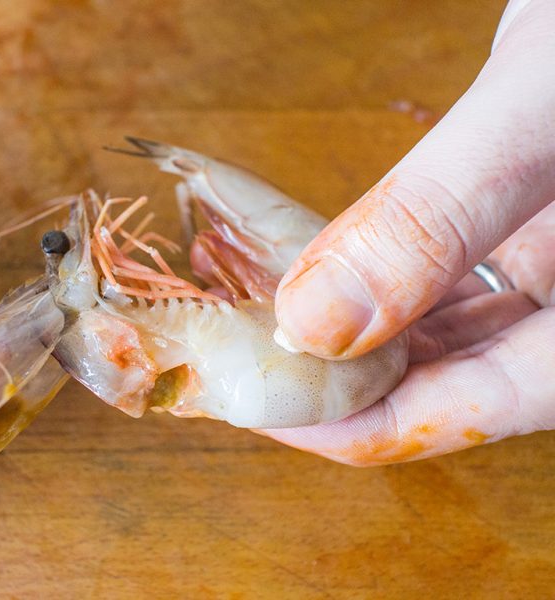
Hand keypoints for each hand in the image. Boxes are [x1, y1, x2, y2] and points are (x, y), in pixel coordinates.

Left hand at [266, 0, 554, 464]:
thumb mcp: (540, 111)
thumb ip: (436, 215)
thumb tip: (314, 319)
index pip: (462, 409)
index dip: (347, 423)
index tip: (255, 404)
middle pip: (439, 384)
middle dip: (333, 382)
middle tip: (239, 363)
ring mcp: (540, 271)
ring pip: (432, 335)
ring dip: (342, 333)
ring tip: (257, 322)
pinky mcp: (515, 233)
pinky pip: (434, 279)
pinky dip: (367, 280)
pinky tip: (311, 273)